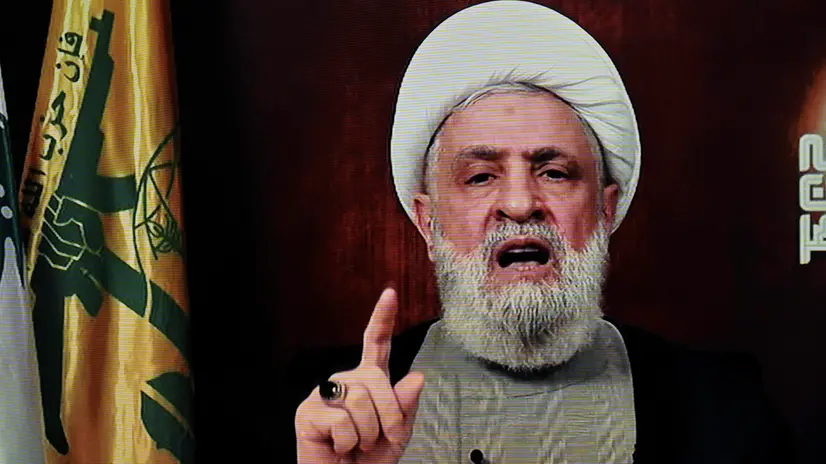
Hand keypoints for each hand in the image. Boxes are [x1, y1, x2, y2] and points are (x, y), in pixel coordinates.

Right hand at [295, 288, 424, 462]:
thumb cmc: (367, 461)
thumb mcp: (396, 434)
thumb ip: (405, 406)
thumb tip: (417, 377)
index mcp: (369, 382)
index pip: (377, 344)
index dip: (382, 317)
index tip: (390, 293)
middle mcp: (346, 382)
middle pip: (376, 380)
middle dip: (387, 416)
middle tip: (378, 440)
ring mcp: (324, 394)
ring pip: (360, 401)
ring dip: (368, 433)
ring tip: (356, 444)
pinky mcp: (308, 412)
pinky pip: (342, 420)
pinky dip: (348, 442)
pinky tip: (338, 446)